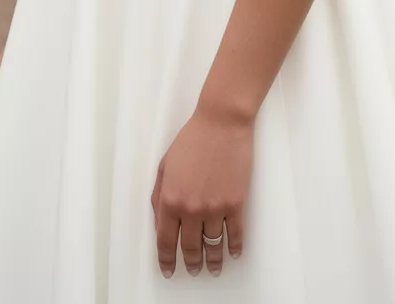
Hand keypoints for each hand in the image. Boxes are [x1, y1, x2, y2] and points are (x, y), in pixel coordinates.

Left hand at [150, 102, 253, 277]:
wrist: (221, 123)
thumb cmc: (192, 139)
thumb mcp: (164, 165)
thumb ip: (158, 194)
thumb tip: (160, 219)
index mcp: (169, 199)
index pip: (165, 240)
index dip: (166, 259)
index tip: (168, 269)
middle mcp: (190, 209)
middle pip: (190, 247)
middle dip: (191, 263)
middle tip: (193, 271)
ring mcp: (214, 208)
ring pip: (213, 245)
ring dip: (213, 261)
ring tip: (213, 269)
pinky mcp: (236, 203)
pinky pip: (235, 234)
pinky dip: (234, 247)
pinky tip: (233, 253)